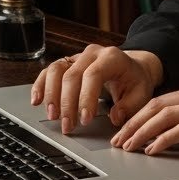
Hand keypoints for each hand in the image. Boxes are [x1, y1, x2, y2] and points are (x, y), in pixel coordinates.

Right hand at [31, 44, 162, 133]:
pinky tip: (36, 100)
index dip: (86, 98)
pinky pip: (49, 71)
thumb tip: (115, 117)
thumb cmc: (135, 80)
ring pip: (56, 70)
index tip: (85, 120)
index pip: (93, 75)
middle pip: (72, 75)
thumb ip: (130, 106)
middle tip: (67, 126)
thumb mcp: (141, 93)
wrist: (132, 67)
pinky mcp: (67, 63)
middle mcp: (91, 54)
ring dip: (51, 95)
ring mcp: (77, 57)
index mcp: (111, 57)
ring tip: (52, 116)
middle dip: (67, 103)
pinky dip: (41, 85)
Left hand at [110, 81, 178, 154]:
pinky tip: (154, 149)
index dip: (138, 115)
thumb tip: (175, 136)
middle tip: (118, 141)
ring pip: (165, 114)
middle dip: (133, 123)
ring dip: (142, 131)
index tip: (124, 130)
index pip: (161, 99)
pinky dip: (164, 139)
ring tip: (129, 147)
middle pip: (157, 104)